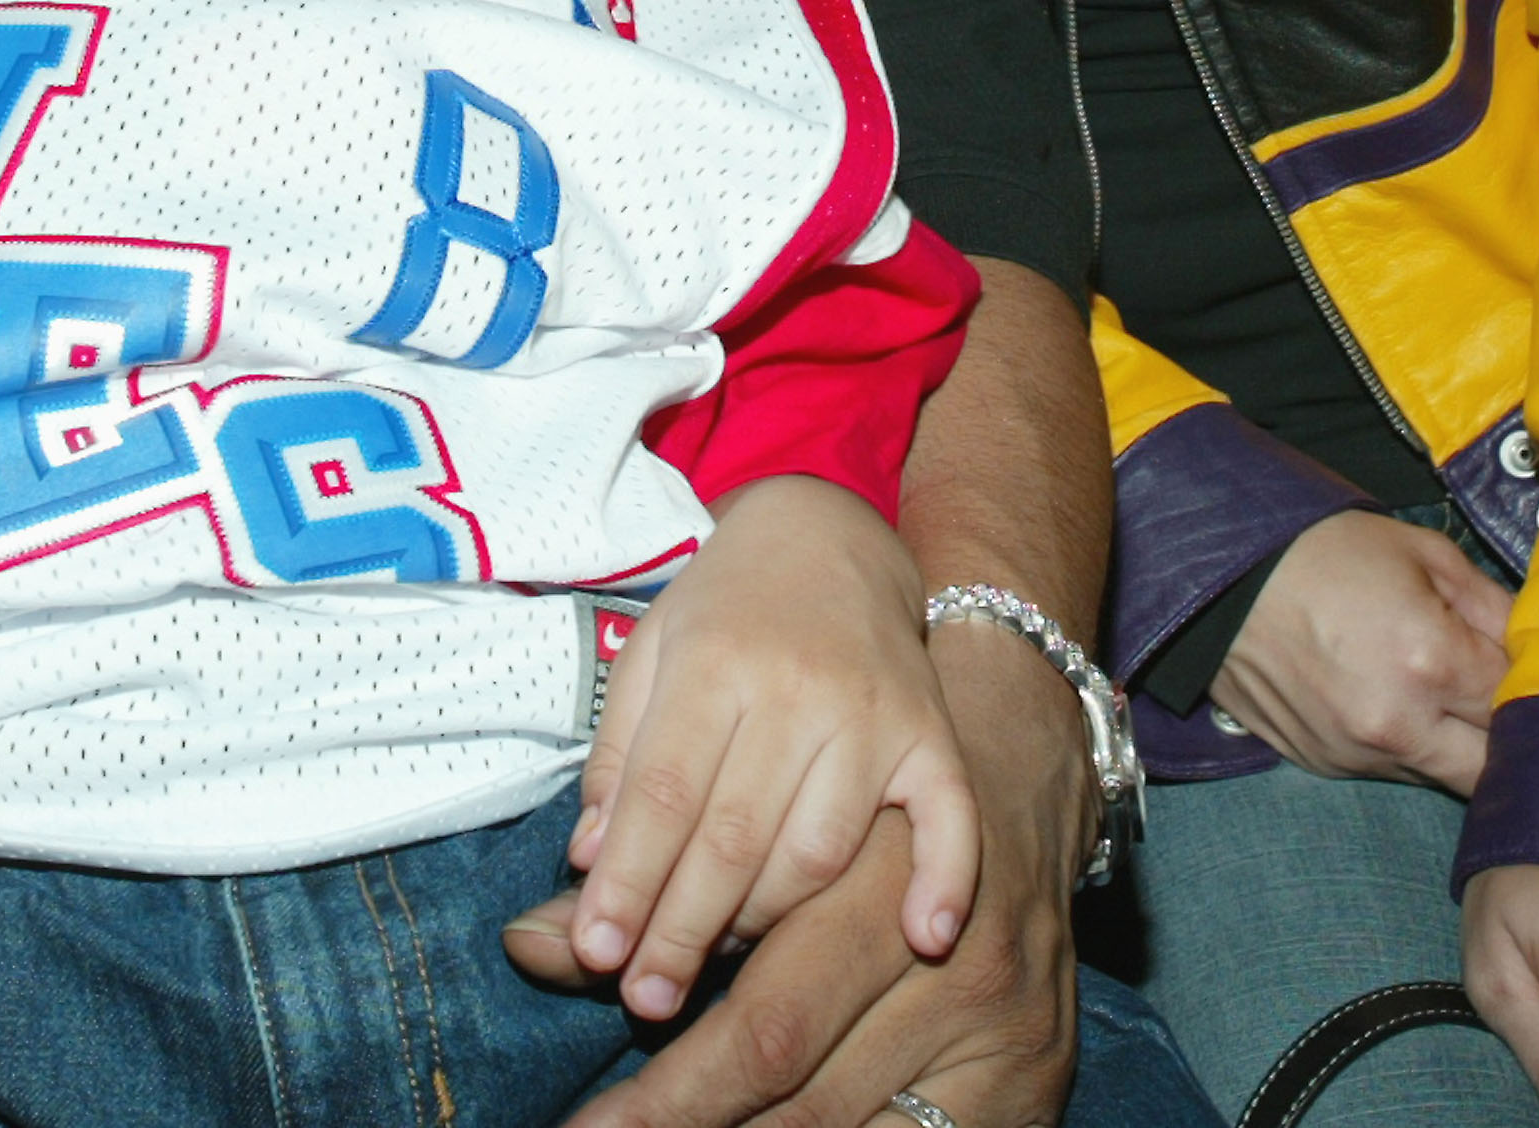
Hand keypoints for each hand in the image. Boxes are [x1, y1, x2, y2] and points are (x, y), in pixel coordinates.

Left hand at [510, 597, 1090, 1125]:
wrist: (827, 539)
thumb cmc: (725, 610)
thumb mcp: (652, 653)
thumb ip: (619, 756)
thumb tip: (590, 861)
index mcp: (716, 658)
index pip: (665, 791)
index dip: (629, 880)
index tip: (596, 951)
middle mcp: (797, 686)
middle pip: (735, 834)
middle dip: (683, 927)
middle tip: (645, 999)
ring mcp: (873, 712)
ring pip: (822, 849)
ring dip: (768, 920)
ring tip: (719, 961)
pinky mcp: (931, 733)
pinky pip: (948, 816)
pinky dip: (942, 879)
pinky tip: (921, 939)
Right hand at [1209, 510, 1511, 792]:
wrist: (1216, 569)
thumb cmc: (1320, 548)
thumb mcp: (1420, 551)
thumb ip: (1492, 605)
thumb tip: (1532, 646)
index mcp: (1430, 663)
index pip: (1521, 704)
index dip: (1529, 683)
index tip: (1523, 667)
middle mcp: (1399, 726)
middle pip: (1494, 772)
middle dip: (1501, 738)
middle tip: (1489, 697)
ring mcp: (1356, 754)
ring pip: (1440, 776)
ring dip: (1447, 744)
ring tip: (1420, 685)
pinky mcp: (1321, 765)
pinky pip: (1384, 769)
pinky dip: (1395, 743)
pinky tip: (1374, 693)